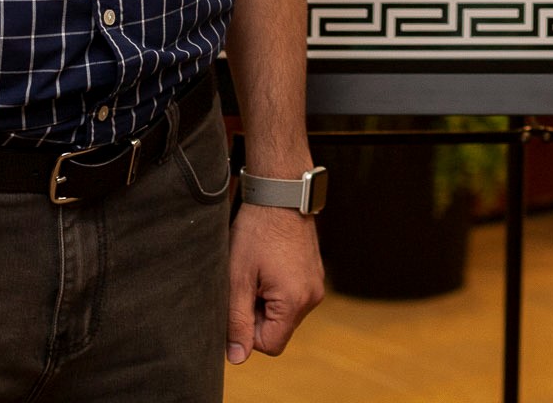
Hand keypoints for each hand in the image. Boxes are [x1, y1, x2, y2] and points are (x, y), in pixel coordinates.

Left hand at [225, 204, 323, 363]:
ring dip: (266, 301)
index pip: (270, 345)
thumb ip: (236, 321)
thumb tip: (237, 358)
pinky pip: (293, 297)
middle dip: (256, 314)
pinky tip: (268, 265)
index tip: (240, 300)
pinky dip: (277, 289)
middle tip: (246, 282)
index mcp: (295, 301)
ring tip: (257, 271)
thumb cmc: (256, 233)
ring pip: (284, 313)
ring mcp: (316, 284)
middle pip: (278, 330)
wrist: (280, 194)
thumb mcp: (237, 278)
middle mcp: (312, 297)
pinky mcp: (314, 274)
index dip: (248, 330)